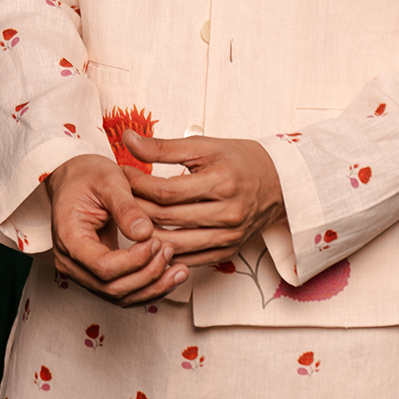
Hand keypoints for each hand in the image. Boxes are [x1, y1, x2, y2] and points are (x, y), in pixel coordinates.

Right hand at [44, 154, 188, 306]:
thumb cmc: (89, 176)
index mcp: (69, 238)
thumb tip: (145, 232)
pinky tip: (171, 274)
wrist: (76, 179)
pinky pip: (124, 292)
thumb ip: (125, 207)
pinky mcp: (98, 274)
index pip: (103, 266)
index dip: (134, 260)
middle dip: (147, 274)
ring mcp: (83, 272)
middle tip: (170, 249)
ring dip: (153, 287)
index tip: (156, 240)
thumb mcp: (108, 181)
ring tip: (180, 269)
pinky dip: (149, 287)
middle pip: (112, 287)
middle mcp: (71, 262)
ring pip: (120, 296)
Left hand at [122, 131, 285, 265]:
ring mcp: (229, 236)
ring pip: (174, 243)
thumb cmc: (240, 160)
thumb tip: (128, 139)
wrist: (279, 183)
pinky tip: (150, 239)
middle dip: (136, 207)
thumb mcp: (204, 146)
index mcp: (222, 183)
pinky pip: (189, 259)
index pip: (166, 191)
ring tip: (129, 218)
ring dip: (146, 233)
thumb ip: (163, 146)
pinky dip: (166, 251)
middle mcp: (228, 213)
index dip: (138, 184)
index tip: (122, 174)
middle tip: (119, 197)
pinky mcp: (228, 251)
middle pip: (167, 218)